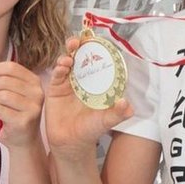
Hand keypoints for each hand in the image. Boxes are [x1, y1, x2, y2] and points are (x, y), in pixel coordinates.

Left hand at [0, 61, 44, 148]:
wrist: (24, 140)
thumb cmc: (15, 114)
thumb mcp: (13, 95)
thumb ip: (1, 84)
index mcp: (34, 81)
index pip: (12, 68)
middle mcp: (37, 92)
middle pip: (6, 81)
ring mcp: (32, 107)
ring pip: (3, 95)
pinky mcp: (24, 121)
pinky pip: (0, 110)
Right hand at [44, 40, 132, 160]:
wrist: (71, 143)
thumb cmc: (90, 130)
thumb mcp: (106, 121)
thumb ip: (117, 114)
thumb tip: (129, 106)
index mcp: (96, 82)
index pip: (97, 61)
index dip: (96, 49)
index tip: (94, 39)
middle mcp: (82, 79)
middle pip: (80, 57)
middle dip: (79, 46)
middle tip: (77, 41)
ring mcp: (68, 83)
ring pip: (67, 63)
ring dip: (68, 55)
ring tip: (69, 56)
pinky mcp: (55, 90)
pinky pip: (56, 75)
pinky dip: (58, 68)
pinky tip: (62, 66)